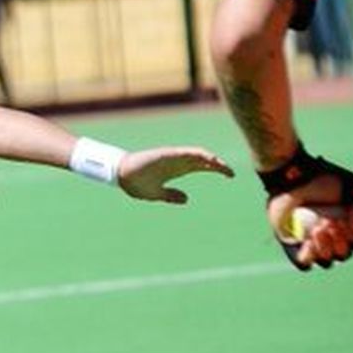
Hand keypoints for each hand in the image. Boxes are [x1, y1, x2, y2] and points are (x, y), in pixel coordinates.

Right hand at [117, 146, 233, 203]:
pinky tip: (209, 158)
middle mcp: (178, 161)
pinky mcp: (167, 154)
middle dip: (218, 165)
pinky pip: (186, 152)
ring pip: (198, 155)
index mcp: (178, 170)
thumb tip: (186, 200)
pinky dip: (198, 154)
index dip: (217, 169)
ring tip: (223, 167)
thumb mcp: (157, 193)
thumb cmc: (137, 183)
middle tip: (232, 173)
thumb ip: (171, 196)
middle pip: (204, 160)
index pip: (202, 166)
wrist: (121, 175)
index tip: (230, 176)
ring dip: (211, 159)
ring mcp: (173, 156)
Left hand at [265, 171, 352, 270]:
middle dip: (340, 240)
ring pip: (326, 259)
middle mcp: (329, 237)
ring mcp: (311, 243)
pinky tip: (310, 238)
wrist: (297, 178)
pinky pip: (305, 262)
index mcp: (343, 227)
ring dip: (326, 244)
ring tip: (320, 226)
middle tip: (332, 222)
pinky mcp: (292, 246)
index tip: (348, 220)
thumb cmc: (322, 180)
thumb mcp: (350, 190)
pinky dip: (311, 252)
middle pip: (342, 254)